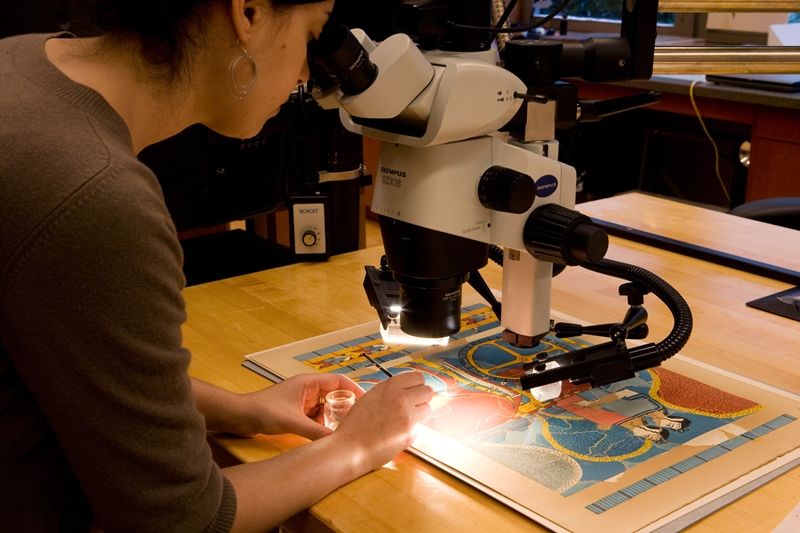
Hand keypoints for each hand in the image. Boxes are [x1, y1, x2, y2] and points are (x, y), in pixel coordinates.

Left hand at [242, 374, 364, 439]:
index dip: (354, 389)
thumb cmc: (261, 410)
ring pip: (326, 408)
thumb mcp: (292, 422)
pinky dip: (323, 425)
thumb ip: (314, 431)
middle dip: (346, 407)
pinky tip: (328, 435)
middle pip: (335, 395)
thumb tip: (334, 441)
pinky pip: (316, 417)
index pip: (339, 381)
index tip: (366, 401)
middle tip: (357, 420)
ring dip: (333, 417)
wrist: (240, 416)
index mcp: (308, 383)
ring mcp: (302, 402)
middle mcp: (308, 390)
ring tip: (345, 429)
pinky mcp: (297, 413)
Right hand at [330, 370, 433, 470]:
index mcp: (390, 386)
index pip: (418, 377)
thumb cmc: (357, 424)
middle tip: (413, 405)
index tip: (413, 391)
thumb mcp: (371, 397)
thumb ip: (390, 392)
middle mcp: (400, 398)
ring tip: (404, 420)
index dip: (416, 385)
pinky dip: (411, 430)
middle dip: (422, 398)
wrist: (350, 447)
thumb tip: (408, 390)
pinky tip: (396, 433)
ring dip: (419, 414)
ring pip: (428, 408)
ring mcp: (407, 416)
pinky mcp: (410, 433)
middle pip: (428, 391)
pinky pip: (419, 427)